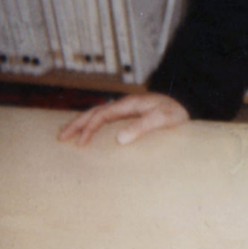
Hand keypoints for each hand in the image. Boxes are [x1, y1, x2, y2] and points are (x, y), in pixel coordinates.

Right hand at [58, 92, 189, 147]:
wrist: (187, 108)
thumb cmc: (177, 114)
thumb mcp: (165, 119)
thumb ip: (144, 126)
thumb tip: (119, 139)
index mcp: (131, 104)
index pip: (103, 114)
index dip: (89, 128)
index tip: (80, 144)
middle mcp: (126, 104)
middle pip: (95, 111)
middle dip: (77, 123)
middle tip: (60, 137)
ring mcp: (127, 109)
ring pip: (98, 113)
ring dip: (82, 123)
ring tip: (66, 134)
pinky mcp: (130, 116)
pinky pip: (106, 119)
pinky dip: (92, 124)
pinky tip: (87, 133)